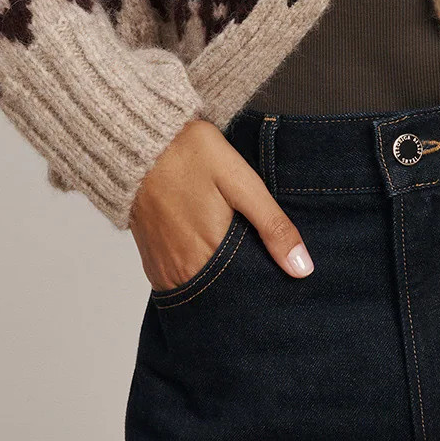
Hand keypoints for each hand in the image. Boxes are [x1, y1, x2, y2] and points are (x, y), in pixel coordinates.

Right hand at [129, 117, 313, 286]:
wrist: (137, 142)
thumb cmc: (189, 154)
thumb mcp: (240, 182)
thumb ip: (272, 225)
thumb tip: (302, 268)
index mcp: (210, 255)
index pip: (247, 292)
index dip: (265, 287)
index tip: (281, 279)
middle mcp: (183, 271)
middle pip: (224, 298)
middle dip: (244, 288)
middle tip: (262, 267)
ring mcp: (163, 270)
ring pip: (202, 294)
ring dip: (221, 284)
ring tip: (239, 261)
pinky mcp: (151, 263)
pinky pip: (180, 284)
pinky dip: (199, 277)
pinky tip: (212, 258)